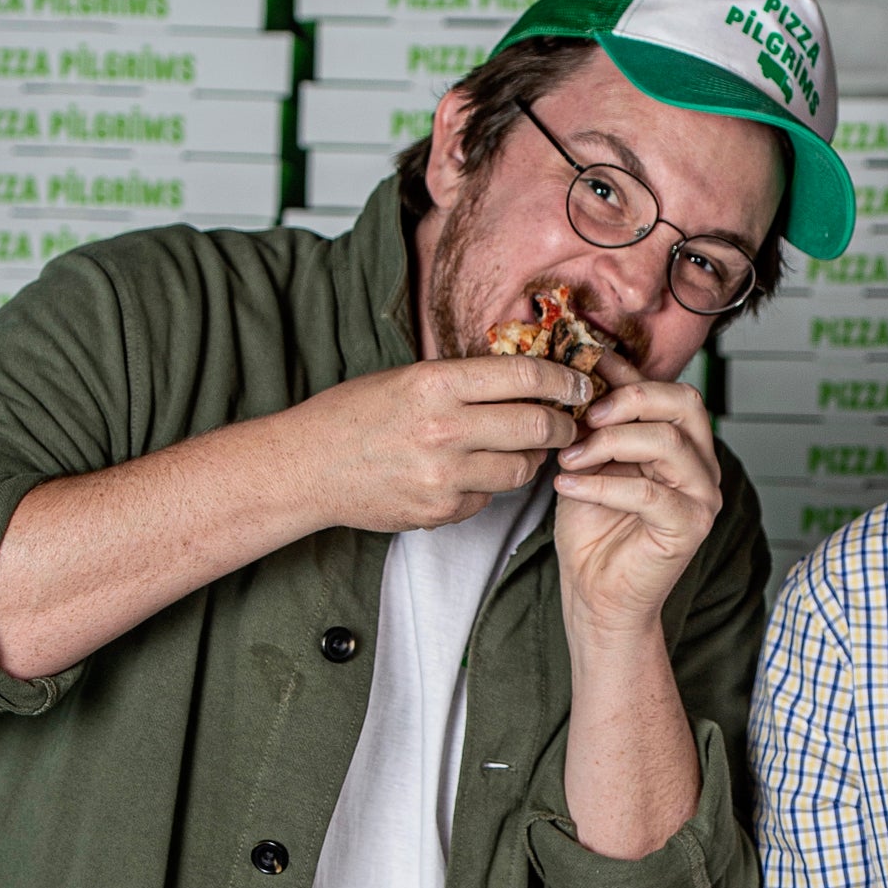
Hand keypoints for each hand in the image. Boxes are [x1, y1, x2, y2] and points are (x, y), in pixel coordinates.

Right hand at [278, 356, 597, 533]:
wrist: (307, 468)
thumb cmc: (354, 416)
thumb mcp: (406, 378)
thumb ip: (463, 381)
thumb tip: (525, 378)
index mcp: (435, 384)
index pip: (524, 376)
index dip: (563, 379)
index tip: (579, 383)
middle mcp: (444, 429)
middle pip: (536, 427)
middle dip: (564, 426)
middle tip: (568, 424)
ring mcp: (444, 476)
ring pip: (522, 469)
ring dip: (532, 459)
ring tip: (524, 448)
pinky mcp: (442, 510)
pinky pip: (489, 498)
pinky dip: (490, 486)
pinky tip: (472, 473)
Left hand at [552, 350, 722, 640]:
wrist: (595, 593)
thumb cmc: (593, 529)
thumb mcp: (591, 459)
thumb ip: (600, 420)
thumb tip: (589, 364)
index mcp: (685, 444)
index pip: (671, 390)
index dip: (628, 374)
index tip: (584, 369)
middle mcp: (702, 466)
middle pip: (683, 403)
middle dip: (628, 400)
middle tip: (583, 417)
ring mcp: (702, 497)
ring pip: (667, 442)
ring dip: (608, 443)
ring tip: (569, 458)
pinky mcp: (690, 527)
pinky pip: (647, 492)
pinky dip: (601, 485)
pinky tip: (567, 486)